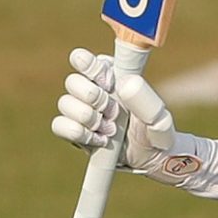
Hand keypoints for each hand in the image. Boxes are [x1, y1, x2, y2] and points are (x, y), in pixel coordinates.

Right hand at [52, 48, 178, 175]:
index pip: (85, 59)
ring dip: (89, 118)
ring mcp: (79, 110)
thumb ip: (145, 98)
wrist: (148, 158)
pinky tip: (99, 140)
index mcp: (109, 75)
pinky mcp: (73, 130)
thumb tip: (123, 85)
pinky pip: (59, 125)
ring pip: (65, 103)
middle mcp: (91, 89)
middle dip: (94, 99)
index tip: (108, 84)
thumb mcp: (159, 116)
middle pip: (72, 81)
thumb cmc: (153, 131)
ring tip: (111, 129)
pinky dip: (78, 133)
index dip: (91, 69)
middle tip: (114, 112)